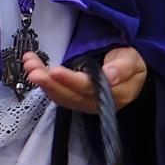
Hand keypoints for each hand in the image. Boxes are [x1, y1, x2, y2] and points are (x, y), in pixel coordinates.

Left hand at [21, 44, 147, 111]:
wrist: (132, 74)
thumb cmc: (133, 65)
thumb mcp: (134, 61)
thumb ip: (123, 68)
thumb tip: (110, 75)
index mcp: (113, 94)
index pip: (88, 89)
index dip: (70, 81)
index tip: (55, 71)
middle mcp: (96, 102)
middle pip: (70, 95)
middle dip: (49, 82)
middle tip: (34, 69)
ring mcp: (84, 102)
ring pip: (60, 96)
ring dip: (43, 82)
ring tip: (30, 65)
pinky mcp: (75, 99)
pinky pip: (58, 94)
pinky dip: (44, 82)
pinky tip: (33, 68)